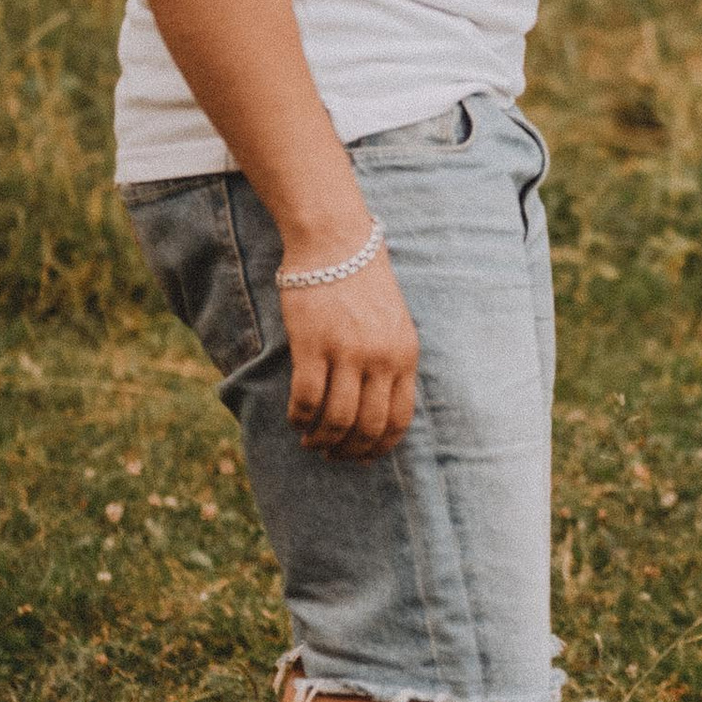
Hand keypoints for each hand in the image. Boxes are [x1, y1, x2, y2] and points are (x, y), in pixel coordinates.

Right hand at [283, 252, 422, 461]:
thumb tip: (379, 413)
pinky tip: (295, 418)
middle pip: (368, 426)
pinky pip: (306, 399)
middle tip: (331, 455)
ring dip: (321, 439)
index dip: (379, 447)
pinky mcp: (313, 345)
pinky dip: (299, 418)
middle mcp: (381, 358)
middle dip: (349, 451)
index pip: (399, 419)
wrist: (337, 243)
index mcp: (405, 355)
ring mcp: (348, 352)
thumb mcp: (394, 325)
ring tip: (311, 440)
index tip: (362, 458)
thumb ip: (391, 364)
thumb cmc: (363, 284)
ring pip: (337, 420)